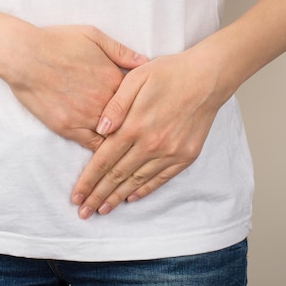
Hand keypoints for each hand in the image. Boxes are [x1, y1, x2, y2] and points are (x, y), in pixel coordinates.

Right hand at [6, 25, 147, 150]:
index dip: (142, 103)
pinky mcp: (69, 128)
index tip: (144, 107)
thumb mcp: (93, 36)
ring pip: (114, 136)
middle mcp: (105, 100)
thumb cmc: (57, 42)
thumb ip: (121, 51)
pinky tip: (107, 153)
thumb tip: (146, 61)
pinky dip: (102, 150)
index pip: (140, 97)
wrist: (24, 55)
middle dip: (137, 125)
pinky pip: (93, 146)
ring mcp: (88, 116)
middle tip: (142, 132)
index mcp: (115, 78)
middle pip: (130, 120)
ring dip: (121, 140)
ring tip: (128, 147)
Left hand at [71, 49, 230, 218]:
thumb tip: (99, 129)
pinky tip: (131, 197)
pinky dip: (144, 190)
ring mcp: (170, 152)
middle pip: (118, 176)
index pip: (104, 160)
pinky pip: (160, 179)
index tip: (76, 196)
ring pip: (137, 181)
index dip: (88, 180)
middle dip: (98, 196)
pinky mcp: (185, 156)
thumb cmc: (169, 73)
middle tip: (84, 212)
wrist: (208, 78)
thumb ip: (115, 106)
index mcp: (134, 126)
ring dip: (118, 197)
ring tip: (103, 210)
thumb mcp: (136, 78)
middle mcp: (151, 144)